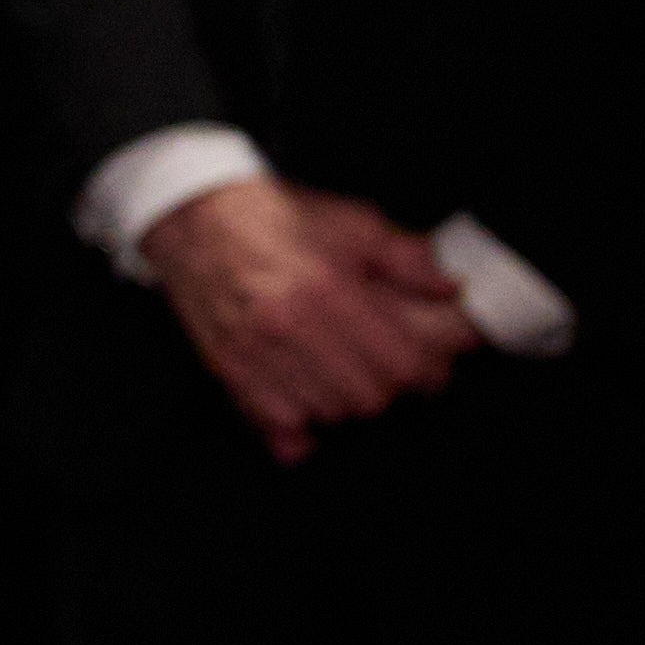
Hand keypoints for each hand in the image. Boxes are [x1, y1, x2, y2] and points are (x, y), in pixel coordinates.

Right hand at [135, 173, 472, 465]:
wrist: (195, 218)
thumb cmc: (274, 219)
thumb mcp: (352, 222)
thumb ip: (407, 258)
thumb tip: (449, 289)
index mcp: (328, 290)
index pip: (403, 364)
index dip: (429, 369)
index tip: (431, 360)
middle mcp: (290, 329)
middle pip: (370, 398)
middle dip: (388, 384)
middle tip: (388, 363)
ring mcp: (255, 356)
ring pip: (329, 414)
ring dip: (346, 399)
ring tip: (345, 370)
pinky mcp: (229, 372)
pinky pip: (280, 426)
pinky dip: (301, 422)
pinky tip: (308, 395)